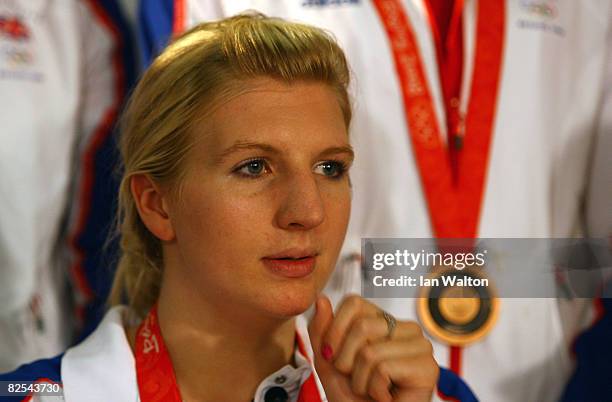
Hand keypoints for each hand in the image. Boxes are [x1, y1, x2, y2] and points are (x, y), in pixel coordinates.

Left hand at [308, 295, 437, 401]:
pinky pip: (384, 369)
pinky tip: (384, 397)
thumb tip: (322, 300)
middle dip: (346, 361)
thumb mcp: (327, 361)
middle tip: (357, 379)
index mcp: (383, 320)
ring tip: (371, 389)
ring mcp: (420, 346)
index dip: (335, 331)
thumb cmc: (353, 397)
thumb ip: (321, 330)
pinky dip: (374, 390)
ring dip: (360, 380)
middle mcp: (405, 328)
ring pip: (371, 351)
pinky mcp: (428, 368)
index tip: (336, 357)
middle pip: (362, 326)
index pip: (354, 303)